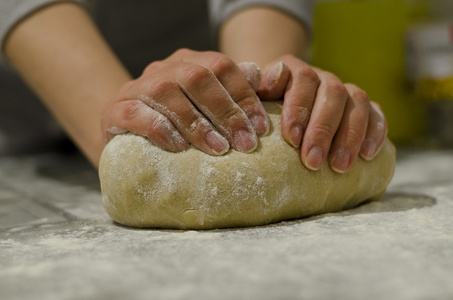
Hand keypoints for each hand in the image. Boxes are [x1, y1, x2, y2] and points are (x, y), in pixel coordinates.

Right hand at [101, 49, 269, 154]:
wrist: (126, 132)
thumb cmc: (176, 122)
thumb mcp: (206, 105)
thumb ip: (233, 90)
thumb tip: (262, 74)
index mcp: (188, 62)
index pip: (221, 66)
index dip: (244, 95)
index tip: (259, 128)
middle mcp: (163, 69)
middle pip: (197, 76)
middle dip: (225, 111)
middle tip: (245, 143)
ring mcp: (137, 88)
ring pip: (168, 93)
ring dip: (198, 124)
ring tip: (219, 150)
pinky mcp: (115, 111)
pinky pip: (137, 114)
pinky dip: (161, 130)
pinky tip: (179, 148)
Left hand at [257, 55, 387, 173]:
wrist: (282, 102)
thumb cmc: (264, 108)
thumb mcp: (255, 98)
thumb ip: (257, 90)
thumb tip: (272, 82)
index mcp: (296, 70)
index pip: (303, 80)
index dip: (299, 108)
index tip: (291, 140)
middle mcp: (324, 77)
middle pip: (332, 93)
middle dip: (323, 130)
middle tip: (313, 162)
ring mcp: (346, 91)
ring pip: (357, 102)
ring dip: (350, 135)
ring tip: (339, 167)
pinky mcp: (363, 107)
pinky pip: (376, 113)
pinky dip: (375, 132)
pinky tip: (367, 155)